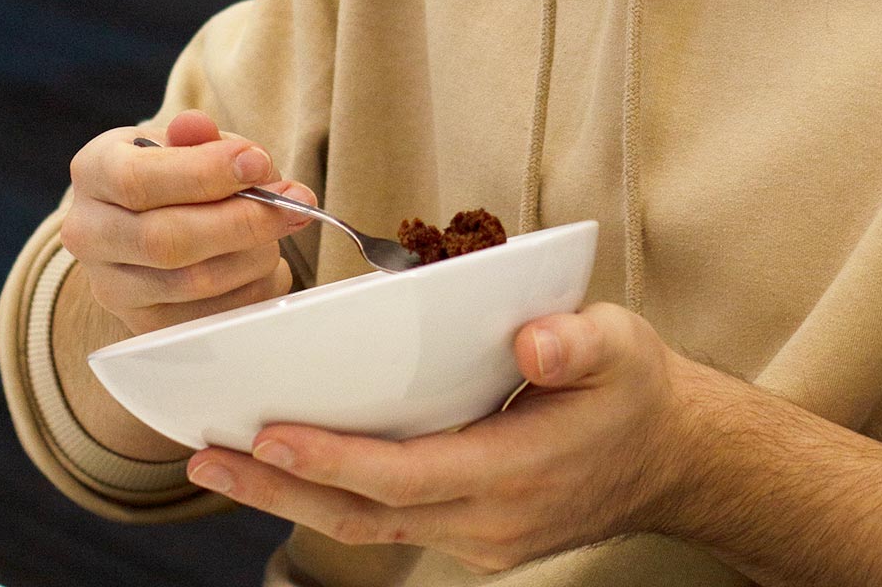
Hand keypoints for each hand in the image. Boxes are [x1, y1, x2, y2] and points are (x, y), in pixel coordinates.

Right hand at [60, 109, 315, 334]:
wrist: (149, 219)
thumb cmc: (175, 173)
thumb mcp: (186, 142)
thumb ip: (211, 142)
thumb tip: (248, 158)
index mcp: (94, 172)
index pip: (138, 180)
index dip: (206, 174)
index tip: (259, 163)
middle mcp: (89, 234)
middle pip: (167, 241)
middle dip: (243, 221)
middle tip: (295, 202)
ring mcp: (112, 288)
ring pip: (194, 283)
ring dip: (255, 254)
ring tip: (281, 226)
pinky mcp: (146, 326)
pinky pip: (213, 316)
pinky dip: (255, 287)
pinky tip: (267, 261)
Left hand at [184, 303, 697, 572]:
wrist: (675, 458)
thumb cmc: (637, 392)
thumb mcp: (622, 345)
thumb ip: (579, 344)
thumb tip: (534, 344)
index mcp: (518, 472)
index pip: (407, 476)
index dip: (334, 461)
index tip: (269, 436)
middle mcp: (489, 521)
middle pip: (365, 517)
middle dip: (280, 490)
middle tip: (206, 455)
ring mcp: (480, 537)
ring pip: (369, 528)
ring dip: (292, 500)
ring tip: (223, 462)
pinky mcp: (474, 534)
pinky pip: (391, 522)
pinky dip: (335, 498)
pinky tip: (293, 468)